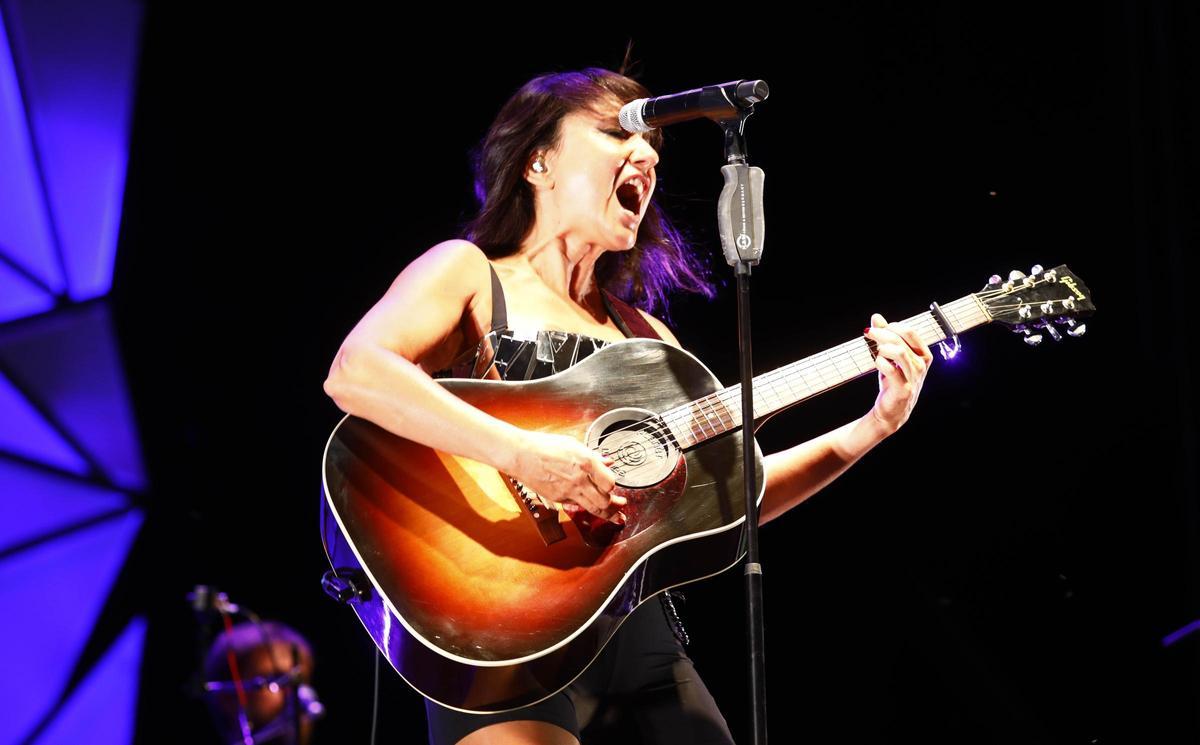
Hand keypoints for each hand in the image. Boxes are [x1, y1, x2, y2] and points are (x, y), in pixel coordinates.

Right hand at [508, 430, 626, 521]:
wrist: (521, 455)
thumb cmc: (544, 446)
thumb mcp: (573, 444)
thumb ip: (593, 456)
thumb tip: (608, 462)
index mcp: (586, 462)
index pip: (610, 482)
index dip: (614, 485)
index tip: (613, 484)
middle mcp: (579, 479)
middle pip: (606, 501)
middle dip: (616, 504)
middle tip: (621, 504)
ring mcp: (569, 491)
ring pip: (594, 509)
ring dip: (607, 514)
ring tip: (615, 515)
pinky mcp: (559, 498)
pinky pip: (577, 506)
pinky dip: (586, 507)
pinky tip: (590, 506)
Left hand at [864, 313, 933, 434]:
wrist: (892, 410)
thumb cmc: (893, 381)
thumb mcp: (890, 356)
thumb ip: (885, 336)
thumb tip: (876, 317)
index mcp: (923, 354)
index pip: (910, 332)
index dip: (893, 326)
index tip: (878, 328)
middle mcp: (921, 365)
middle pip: (901, 340)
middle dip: (882, 333)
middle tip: (868, 332)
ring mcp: (914, 377)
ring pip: (899, 352)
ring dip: (882, 347)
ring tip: (876, 351)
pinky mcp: (904, 389)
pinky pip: (891, 369)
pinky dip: (880, 362)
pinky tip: (878, 363)